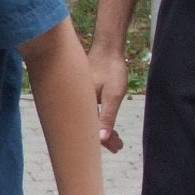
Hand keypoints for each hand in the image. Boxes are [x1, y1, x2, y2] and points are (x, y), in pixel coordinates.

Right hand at [86, 36, 127, 152]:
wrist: (107, 46)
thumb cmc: (110, 68)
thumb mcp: (113, 95)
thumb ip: (107, 117)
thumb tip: (101, 139)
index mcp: (80, 105)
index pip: (90, 130)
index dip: (104, 141)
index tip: (117, 148)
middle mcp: (75, 102)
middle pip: (87, 126)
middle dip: (103, 138)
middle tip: (118, 146)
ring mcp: (77, 97)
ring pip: (88, 119)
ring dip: (102, 128)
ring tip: (116, 138)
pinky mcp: (81, 93)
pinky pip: (88, 110)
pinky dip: (98, 118)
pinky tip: (105, 121)